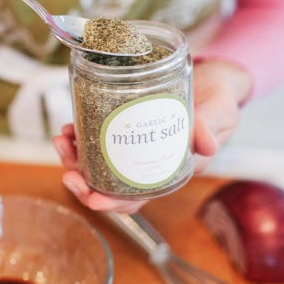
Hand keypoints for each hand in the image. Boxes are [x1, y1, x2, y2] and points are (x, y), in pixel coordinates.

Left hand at [52, 58, 251, 207]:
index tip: (92, 198)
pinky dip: (79, 137)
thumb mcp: (220, 113)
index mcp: (168, 171)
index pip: (136, 199)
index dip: (113, 204)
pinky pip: (95, 140)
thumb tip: (206, 146)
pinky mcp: (124, 129)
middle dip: (83, 184)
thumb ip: (210, 126)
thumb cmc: (219, 102)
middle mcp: (146, 165)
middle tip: (68, 171)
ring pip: (95, 164)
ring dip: (74, 159)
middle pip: (108, 186)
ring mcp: (132, 148)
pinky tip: (70, 127)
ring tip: (63, 141)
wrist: (214, 79)